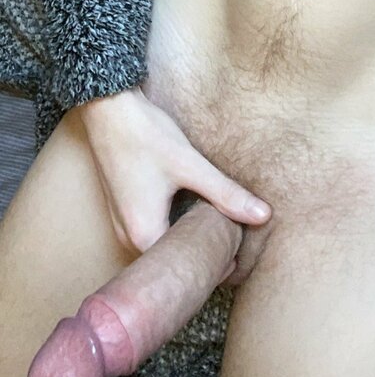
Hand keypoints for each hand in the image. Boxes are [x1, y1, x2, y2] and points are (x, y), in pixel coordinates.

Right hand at [77, 84, 271, 253]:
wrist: (108, 109)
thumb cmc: (145, 136)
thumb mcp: (190, 166)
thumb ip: (226, 194)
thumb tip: (263, 215)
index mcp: (143, 236)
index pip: (185, 267)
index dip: (214, 263)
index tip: (238, 253)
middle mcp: (128, 238)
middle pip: (172, 258)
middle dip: (201, 251)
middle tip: (233, 239)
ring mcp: (123, 224)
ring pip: (163, 243)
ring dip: (188, 236)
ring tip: (218, 225)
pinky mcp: (124, 209)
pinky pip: (153, 229)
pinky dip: (174, 224)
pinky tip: (194, 209)